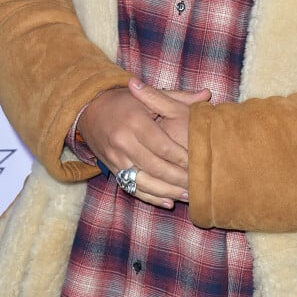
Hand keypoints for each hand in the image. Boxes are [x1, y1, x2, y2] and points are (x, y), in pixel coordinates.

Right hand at [77, 82, 208, 208]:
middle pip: (155, 167)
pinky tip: (167, 201)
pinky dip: (150, 197)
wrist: (90, 109)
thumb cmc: (124, 100)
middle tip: (197, 184)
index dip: (182, 157)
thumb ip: (179, 97)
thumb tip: (206, 94)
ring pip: (144, 182)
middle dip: (178, 179)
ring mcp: (115, 159)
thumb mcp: (149, 96)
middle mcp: (123, 142)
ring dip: (166, 192)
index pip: (162, 146)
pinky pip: (132, 188)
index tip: (198, 163)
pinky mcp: (112, 169)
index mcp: (135, 122)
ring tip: (187, 196)